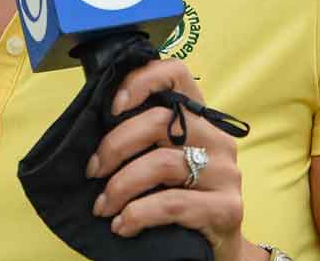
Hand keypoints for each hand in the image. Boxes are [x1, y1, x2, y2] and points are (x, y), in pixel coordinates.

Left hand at [87, 58, 258, 260]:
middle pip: (159, 121)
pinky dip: (138, 214)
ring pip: (161, 163)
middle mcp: (218, 139)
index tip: (113, 106)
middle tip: (93, 172)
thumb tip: (93, 123)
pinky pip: (172, 203)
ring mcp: (226, 173)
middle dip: (114, 146)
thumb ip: (144, 139)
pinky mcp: (226, 208)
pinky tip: (123, 226)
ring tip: (103, 208)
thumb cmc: (181, 201)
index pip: (176, 75)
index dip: (142, 80)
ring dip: (120, 187)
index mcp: (201, 120)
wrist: (217, 250)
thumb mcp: (164, 164)